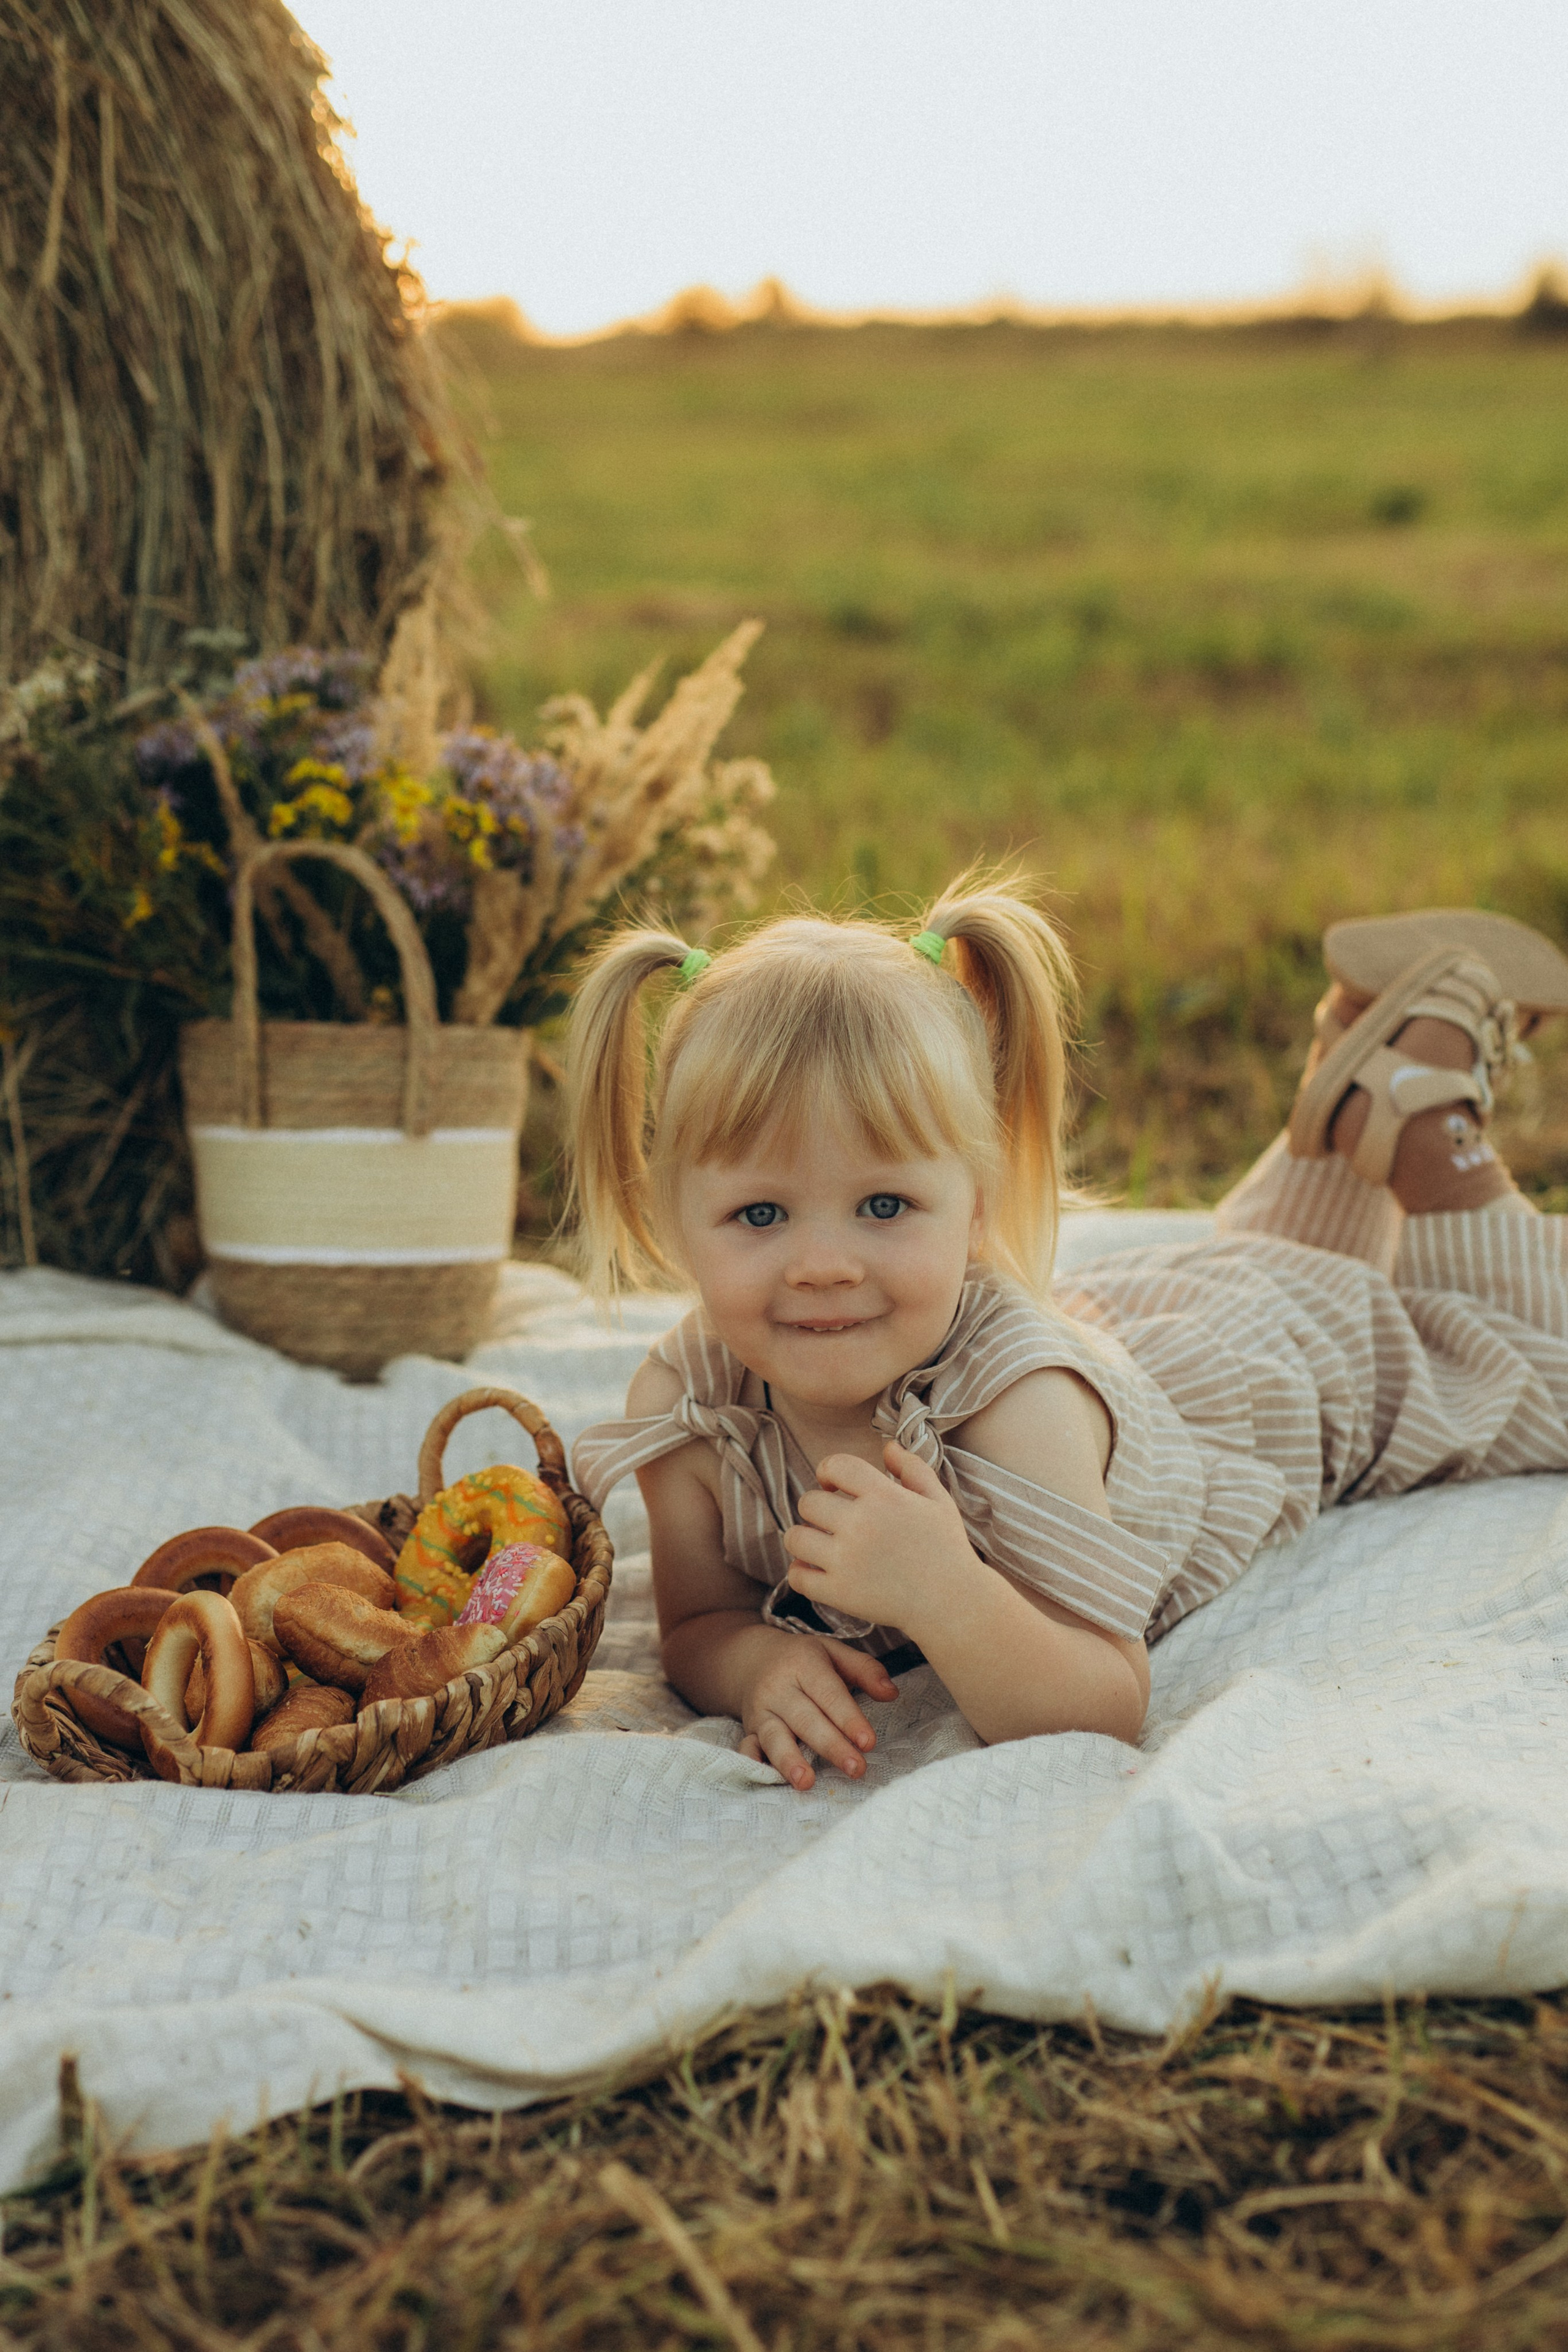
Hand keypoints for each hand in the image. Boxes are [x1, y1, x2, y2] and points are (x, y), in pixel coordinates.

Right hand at [736, 1631, 896, 1790]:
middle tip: (856, 1768)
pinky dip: (753, 1763)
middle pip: (806, 1720)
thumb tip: (892, 1693)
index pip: (829, 1694)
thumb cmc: (802, 1659)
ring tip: (806, 1782)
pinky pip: (747, 1748)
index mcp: (804, 1664)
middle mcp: (779, 1688)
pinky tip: (766, 1778)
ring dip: (789, 1760)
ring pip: (774, 1736)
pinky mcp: (748, 1729)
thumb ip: (864, 1669)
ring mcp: (761, 1711)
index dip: (849, 1719)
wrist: (750, 1658)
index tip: (868, 1742)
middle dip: (831, 1746)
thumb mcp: (833, 1651)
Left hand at [784, 1441, 978, 1635]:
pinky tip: (816, 1570)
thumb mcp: (938, 1500)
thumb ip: (913, 1468)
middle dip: (816, 1507)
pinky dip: (801, 1572)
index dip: (827, 1471)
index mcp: (884, 1496)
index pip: (835, 1465)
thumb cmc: (947, 1549)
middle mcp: (861, 1524)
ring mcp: (847, 1560)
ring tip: (819, 1544)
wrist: (952, 1602)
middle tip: (830, 1520)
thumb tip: (887, 1446)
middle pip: (808, 1502)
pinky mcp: (840, 1593)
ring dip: (803, 1538)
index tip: (833, 1485)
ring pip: (795, 1538)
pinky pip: (797, 1576)